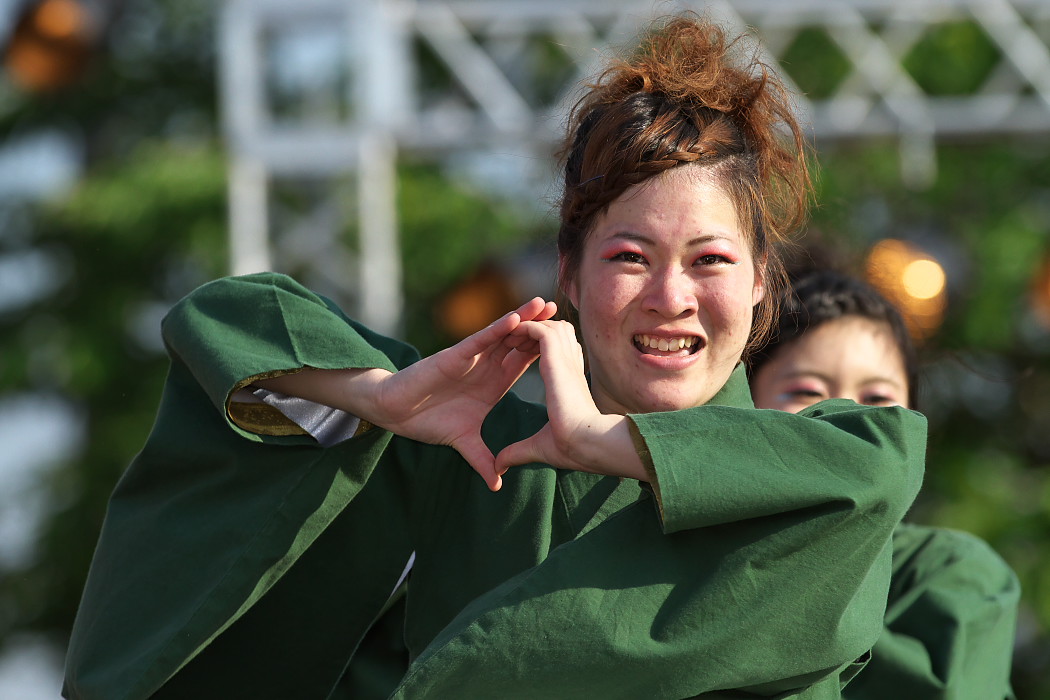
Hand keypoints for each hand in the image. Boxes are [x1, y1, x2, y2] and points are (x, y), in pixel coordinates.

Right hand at [368, 297, 557, 490]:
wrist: (396, 413)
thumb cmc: (427, 421)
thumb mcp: (464, 442)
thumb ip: (482, 459)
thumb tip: (496, 485)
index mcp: (493, 382)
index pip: (525, 363)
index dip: (547, 352)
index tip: (571, 345)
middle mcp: (486, 365)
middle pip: (520, 342)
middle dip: (542, 329)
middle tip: (565, 313)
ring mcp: (472, 358)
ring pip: (503, 334)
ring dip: (525, 319)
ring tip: (546, 304)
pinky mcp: (455, 355)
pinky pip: (481, 339)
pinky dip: (498, 329)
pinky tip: (516, 318)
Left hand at [494, 320, 645, 480]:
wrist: (588, 443)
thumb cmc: (572, 447)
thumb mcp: (538, 447)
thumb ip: (517, 452)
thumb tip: (498, 468)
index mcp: (570, 381)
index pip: (560, 354)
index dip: (540, 350)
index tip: (518, 356)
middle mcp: (570, 366)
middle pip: (556, 333)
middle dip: (534, 332)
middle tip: (513, 341)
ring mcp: (566, 359)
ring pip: (547, 326)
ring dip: (528, 327)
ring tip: (509, 337)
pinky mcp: (557, 357)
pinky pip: (538, 329)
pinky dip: (524, 328)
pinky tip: (509, 337)